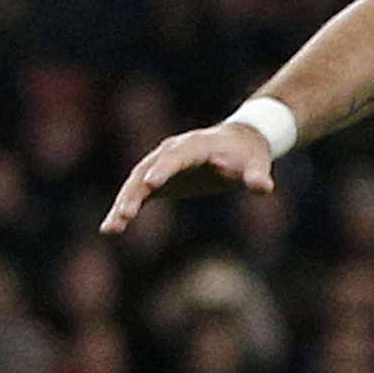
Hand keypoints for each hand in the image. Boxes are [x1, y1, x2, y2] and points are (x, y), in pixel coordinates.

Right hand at [104, 121, 276, 231]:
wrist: (238, 143)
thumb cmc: (249, 154)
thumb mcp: (258, 162)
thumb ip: (257, 174)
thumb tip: (263, 186)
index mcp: (195, 145)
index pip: (176, 157)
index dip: (164, 169)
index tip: (152, 184)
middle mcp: (171, 151)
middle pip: (147, 170)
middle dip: (136, 191)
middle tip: (126, 213)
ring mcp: (161, 164)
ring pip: (136, 183)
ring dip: (124, 204)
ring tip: (112, 228)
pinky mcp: (158, 178)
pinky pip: (137, 194)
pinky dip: (124, 209)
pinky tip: (110, 229)